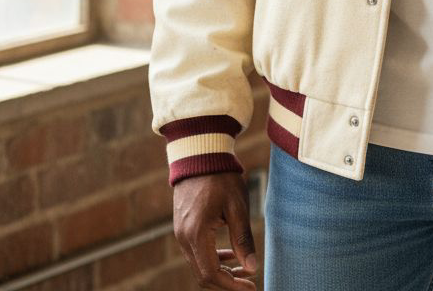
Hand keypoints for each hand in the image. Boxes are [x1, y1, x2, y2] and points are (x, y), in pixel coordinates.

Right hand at [172, 172, 258, 289]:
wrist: (199, 155)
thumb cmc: (221, 177)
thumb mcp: (237, 206)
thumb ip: (243, 239)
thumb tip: (252, 268)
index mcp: (196, 234)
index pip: (211, 274)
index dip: (232, 285)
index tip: (251, 286)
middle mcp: (183, 238)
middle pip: (203, 274)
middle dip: (227, 281)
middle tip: (250, 282)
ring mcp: (180, 233)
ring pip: (199, 265)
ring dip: (221, 270)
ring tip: (244, 269)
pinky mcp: (182, 228)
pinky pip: (196, 252)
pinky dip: (213, 258)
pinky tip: (230, 255)